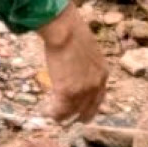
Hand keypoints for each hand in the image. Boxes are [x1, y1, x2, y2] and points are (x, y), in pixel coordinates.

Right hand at [36, 4, 107, 123]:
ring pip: (71, 114)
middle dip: (76, 116)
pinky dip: (52, 113)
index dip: (87, 105)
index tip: (79, 109)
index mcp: (103, 74)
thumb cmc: (72, 31)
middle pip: (88, 111)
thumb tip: (74, 64)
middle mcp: (96, 86)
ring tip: (52, 114)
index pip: (99, 98)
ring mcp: (83, 91)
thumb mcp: (86, 49)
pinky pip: (59, 112)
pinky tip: (45, 111)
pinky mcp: (68, 93)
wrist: (66, 29)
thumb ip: (85, 63)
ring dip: (61, 116)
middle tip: (65, 117)